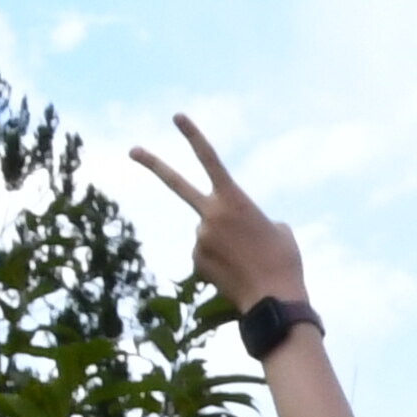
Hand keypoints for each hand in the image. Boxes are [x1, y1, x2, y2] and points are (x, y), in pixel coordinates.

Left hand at [126, 115, 308, 313]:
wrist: (274, 298)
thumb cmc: (284, 261)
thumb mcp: (278, 229)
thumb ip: (250, 218)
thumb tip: (233, 229)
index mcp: (234, 199)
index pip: (209, 160)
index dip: (193, 136)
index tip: (177, 117)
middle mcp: (210, 214)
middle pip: (176, 184)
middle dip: (153, 164)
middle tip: (132, 150)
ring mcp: (199, 237)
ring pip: (206, 233)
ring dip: (223, 244)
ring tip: (245, 261)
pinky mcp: (195, 260)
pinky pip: (205, 256)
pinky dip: (219, 263)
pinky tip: (234, 273)